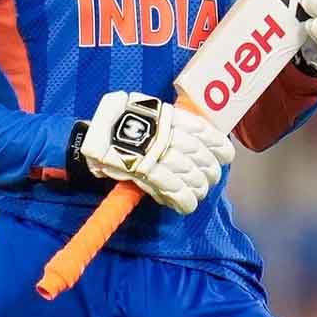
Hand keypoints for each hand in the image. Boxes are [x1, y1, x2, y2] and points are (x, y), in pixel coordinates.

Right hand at [78, 91, 234, 214]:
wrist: (90, 137)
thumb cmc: (113, 122)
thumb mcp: (142, 111)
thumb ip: (165, 121)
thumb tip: (190, 135)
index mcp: (168, 117)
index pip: (205, 132)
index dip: (219, 146)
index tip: (225, 155)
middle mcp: (168, 134)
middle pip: (201, 157)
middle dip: (209, 171)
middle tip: (208, 178)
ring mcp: (160, 155)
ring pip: (192, 175)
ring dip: (199, 188)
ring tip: (197, 193)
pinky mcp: (150, 173)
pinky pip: (176, 190)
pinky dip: (184, 201)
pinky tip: (186, 206)